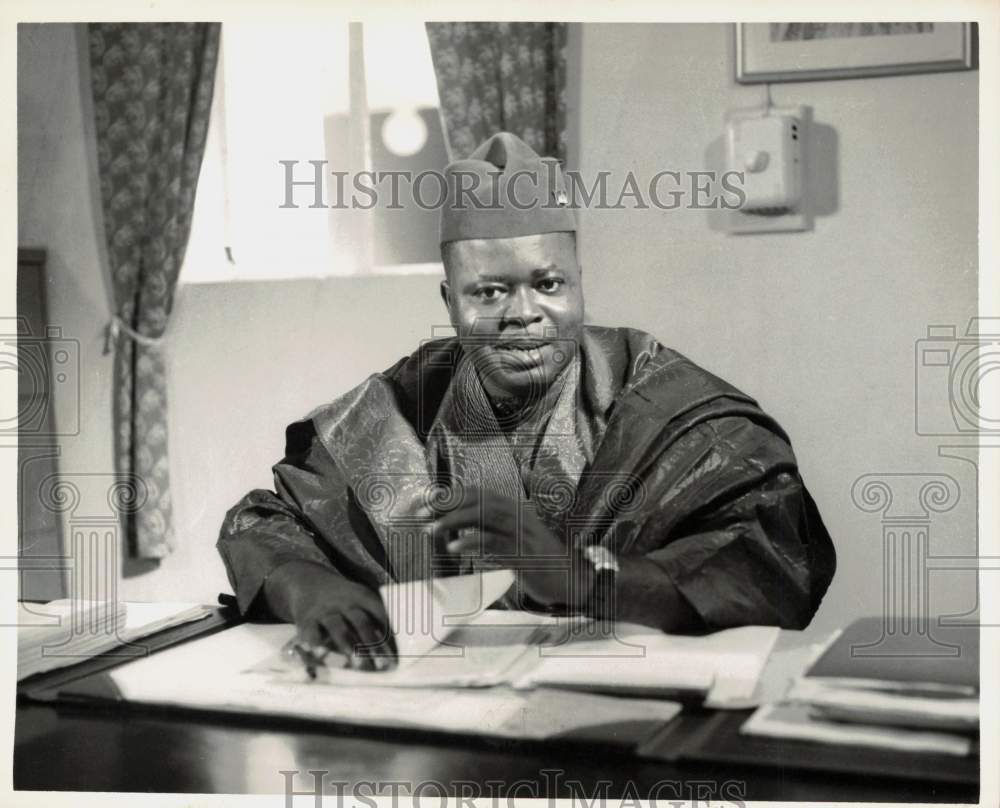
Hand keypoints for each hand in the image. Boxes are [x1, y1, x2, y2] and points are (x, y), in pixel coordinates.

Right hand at [265, 561, 395, 670]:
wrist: (308, 581)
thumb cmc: (343, 601)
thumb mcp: (359, 601)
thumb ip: (374, 621)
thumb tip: (393, 653)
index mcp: (363, 597)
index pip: (380, 614)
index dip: (389, 634)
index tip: (397, 655)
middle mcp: (345, 603)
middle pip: (361, 621)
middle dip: (372, 644)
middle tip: (382, 664)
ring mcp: (325, 611)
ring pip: (338, 627)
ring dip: (348, 646)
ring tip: (357, 666)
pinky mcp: (306, 620)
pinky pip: (311, 634)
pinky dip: (316, 646)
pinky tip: (322, 659)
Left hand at [431, 489, 571, 606]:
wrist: (568, 577)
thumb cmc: (536, 556)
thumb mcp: (513, 534)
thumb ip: (490, 524)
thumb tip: (458, 520)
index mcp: (513, 507)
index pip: (477, 492)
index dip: (450, 494)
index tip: (426, 501)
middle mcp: (517, 514)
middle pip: (478, 500)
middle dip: (447, 504)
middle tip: (422, 514)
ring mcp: (522, 533)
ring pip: (485, 516)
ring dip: (456, 521)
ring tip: (432, 529)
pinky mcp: (524, 554)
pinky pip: (495, 543)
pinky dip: (473, 542)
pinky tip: (454, 547)